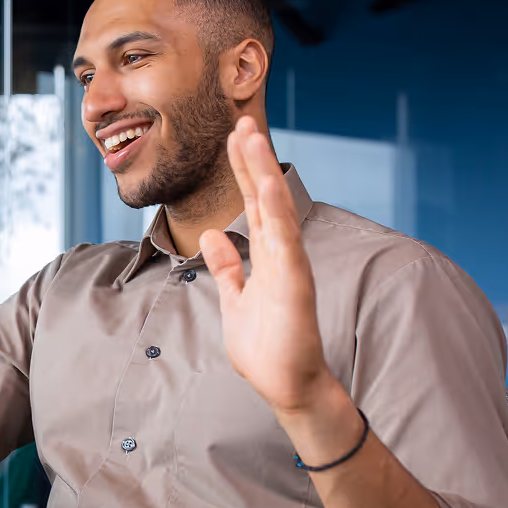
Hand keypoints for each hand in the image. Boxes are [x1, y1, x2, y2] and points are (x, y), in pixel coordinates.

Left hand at [200, 117, 334, 415]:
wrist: (287, 387)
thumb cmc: (266, 348)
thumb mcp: (235, 300)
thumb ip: (227, 268)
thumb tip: (213, 235)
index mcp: (266, 257)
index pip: (253, 204)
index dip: (244, 170)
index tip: (235, 137)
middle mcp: (281, 255)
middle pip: (265, 198)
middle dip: (253, 159)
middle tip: (242, 120)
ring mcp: (290, 267)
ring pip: (277, 210)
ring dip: (264, 173)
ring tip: (253, 137)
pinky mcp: (295, 285)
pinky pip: (285, 243)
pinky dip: (277, 212)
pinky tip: (268, 185)